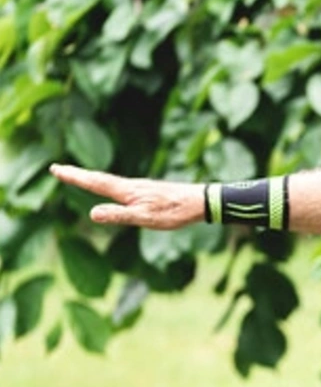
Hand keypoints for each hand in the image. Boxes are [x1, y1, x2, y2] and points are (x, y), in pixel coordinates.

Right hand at [50, 164, 204, 229]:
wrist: (199, 202)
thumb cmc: (174, 211)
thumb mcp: (145, 218)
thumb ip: (119, 216)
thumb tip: (92, 213)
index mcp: (127, 191)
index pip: (94, 182)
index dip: (74, 177)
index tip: (55, 169)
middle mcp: (131, 185)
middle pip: (99, 178)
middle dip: (78, 174)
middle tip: (57, 169)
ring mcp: (140, 187)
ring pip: (110, 181)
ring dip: (91, 178)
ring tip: (78, 177)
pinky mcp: (149, 191)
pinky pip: (121, 186)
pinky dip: (108, 184)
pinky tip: (113, 189)